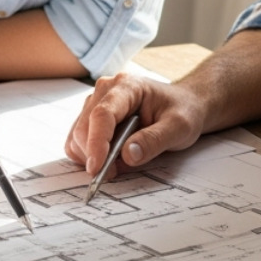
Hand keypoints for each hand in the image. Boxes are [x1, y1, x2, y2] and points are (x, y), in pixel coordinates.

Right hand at [63, 74, 204, 179]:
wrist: (183, 105)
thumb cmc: (182, 111)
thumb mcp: (179, 127)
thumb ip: (154, 140)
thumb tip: (128, 154)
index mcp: (127, 86)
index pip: (102, 114)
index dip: (97, 143)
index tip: (97, 169)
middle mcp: (106, 90)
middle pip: (84, 127)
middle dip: (94, 155)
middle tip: (113, 174)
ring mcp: (96, 102)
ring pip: (78, 135)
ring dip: (90, 156)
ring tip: (117, 164)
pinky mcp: (92, 116)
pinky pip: (77, 140)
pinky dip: (87, 155)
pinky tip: (108, 158)